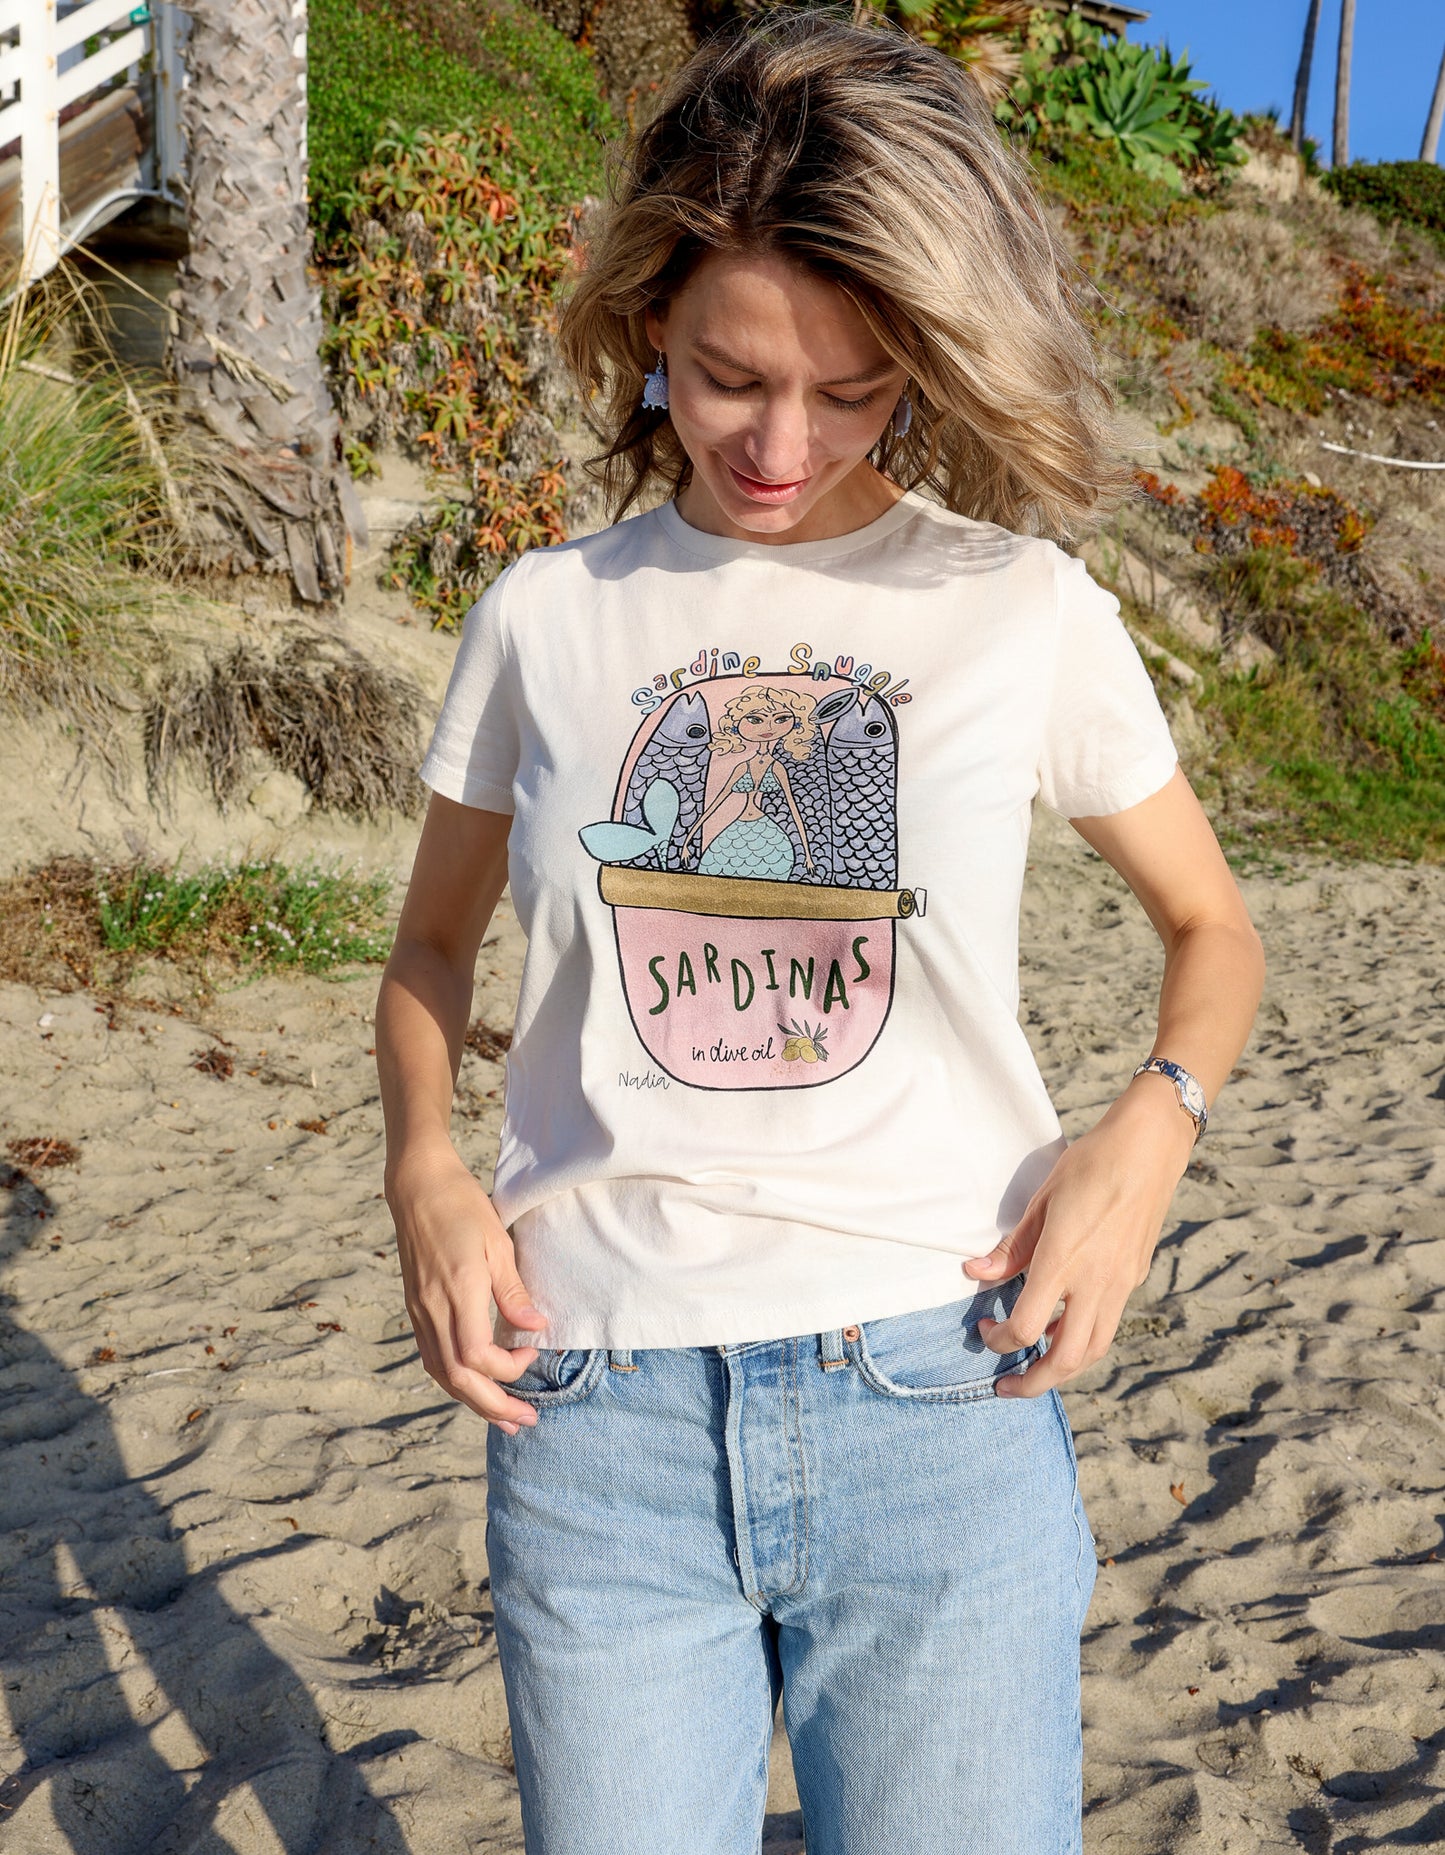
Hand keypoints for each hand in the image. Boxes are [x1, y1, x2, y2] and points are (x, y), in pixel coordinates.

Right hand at [387, 1148, 547, 1431]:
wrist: (418, 1186)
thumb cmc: (462, 1207)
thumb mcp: (498, 1244)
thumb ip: (513, 1292)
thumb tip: (534, 1328)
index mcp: (457, 1292)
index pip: (477, 1356)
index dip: (508, 1368)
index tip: (532, 1353)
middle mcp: (433, 1309)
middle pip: (457, 1377)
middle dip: (492, 1405)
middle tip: (524, 1422)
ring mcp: (419, 1311)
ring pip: (441, 1373)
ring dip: (472, 1400)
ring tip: (502, 1417)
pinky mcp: (415, 1308)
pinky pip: (431, 1357)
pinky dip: (454, 1379)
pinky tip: (472, 1384)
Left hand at [963, 1080, 1195, 1397]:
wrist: (1148, 1149)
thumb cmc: (1090, 1165)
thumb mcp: (1041, 1201)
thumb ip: (1011, 1247)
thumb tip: (975, 1274)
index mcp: (1063, 1262)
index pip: (1028, 1328)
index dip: (1000, 1341)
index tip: (984, 1329)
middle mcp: (1095, 1283)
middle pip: (1067, 1359)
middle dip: (1034, 1383)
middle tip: (1007, 1387)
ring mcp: (1120, 1284)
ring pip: (1094, 1350)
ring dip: (1062, 1368)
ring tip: (1035, 1366)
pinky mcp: (1134, 1278)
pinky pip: (1107, 1324)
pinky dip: (1083, 1340)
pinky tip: (1063, 1327)